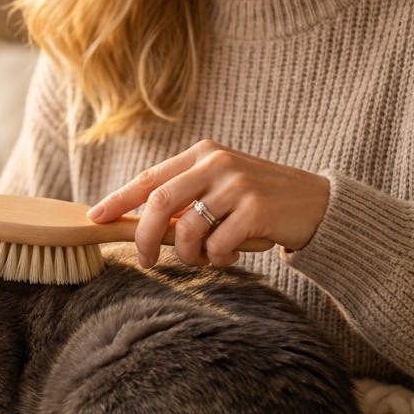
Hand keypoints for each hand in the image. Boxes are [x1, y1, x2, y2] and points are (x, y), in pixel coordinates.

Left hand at [87, 140, 329, 268]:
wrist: (318, 205)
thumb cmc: (261, 200)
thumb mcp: (221, 186)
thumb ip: (187, 197)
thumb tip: (140, 224)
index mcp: (202, 153)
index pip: (150, 178)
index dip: (118, 200)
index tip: (95, 217)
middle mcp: (217, 162)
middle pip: (159, 203)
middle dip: (145, 237)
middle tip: (146, 260)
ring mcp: (237, 185)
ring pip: (188, 230)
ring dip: (190, 255)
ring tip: (206, 257)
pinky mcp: (256, 210)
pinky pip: (217, 246)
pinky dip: (218, 260)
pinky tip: (233, 255)